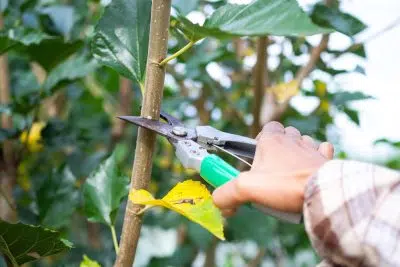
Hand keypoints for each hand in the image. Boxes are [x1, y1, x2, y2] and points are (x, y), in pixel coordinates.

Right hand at [212, 121, 333, 216]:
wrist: (322, 192)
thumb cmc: (285, 185)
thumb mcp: (248, 189)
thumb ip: (227, 194)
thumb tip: (217, 202)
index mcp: (272, 140)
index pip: (267, 127)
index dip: (261, 138)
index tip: (257, 156)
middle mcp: (293, 139)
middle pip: (285, 133)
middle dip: (279, 145)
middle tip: (272, 167)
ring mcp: (312, 148)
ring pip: (304, 140)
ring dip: (298, 150)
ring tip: (292, 169)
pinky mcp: (326, 160)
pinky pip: (323, 150)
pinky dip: (318, 155)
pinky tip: (312, 166)